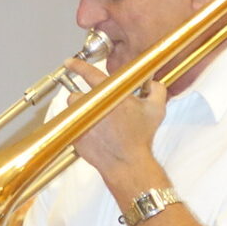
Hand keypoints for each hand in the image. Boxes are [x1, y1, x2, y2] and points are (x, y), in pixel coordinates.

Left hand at [68, 59, 165, 178]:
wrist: (127, 162)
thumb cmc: (140, 136)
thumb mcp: (156, 109)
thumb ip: (156, 90)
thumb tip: (153, 83)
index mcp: (109, 94)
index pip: (89, 74)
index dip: (78, 65)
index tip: (70, 62)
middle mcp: (91, 105)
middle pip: (76, 94)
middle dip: (85, 99)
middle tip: (98, 109)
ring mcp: (80, 121)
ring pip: (72, 111)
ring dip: (80, 113)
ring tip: (96, 123)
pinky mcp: (75, 136)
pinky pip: (72, 127)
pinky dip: (80, 129)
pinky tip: (94, 136)